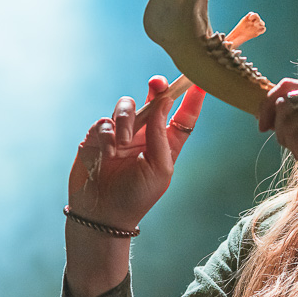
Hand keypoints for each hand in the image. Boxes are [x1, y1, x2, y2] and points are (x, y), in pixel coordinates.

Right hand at [68, 76, 203, 230]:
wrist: (102, 214)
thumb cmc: (136, 196)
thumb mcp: (159, 168)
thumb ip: (160, 135)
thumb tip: (163, 102)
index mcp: (165, 144)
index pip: (182, 117)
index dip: (192, 99)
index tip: (199, 82)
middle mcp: (144, 135)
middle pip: (154, 101)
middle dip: (158, 87)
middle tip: (158, 82)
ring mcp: (120, 134)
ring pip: (126, 106)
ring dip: (126, 119)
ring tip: (123, 143)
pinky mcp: (98, 136)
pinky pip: (104, 121)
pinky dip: (107, 134)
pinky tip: (106, 152)